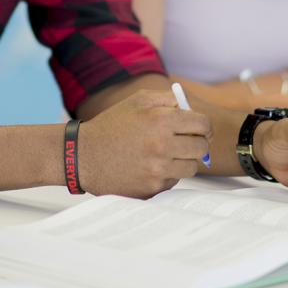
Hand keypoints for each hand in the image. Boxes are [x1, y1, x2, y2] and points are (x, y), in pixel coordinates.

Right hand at [78, 89, 211, 198]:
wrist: (83, 155)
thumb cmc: (111, 125)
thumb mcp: (137, 101)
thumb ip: (168, 99)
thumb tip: (191, 108)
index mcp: (161, 120)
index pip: (203, 125)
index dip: (203, 126)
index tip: (199, 128)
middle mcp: (162, 146)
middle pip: (201, 148)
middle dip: (196, 143)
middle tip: (184, 142)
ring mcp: (158, 170)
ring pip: (191, 167)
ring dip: (183, 160)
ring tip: (165, 154)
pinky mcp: (152, 188)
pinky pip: (174, 181)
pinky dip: (167, 174)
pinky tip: (150, 166)